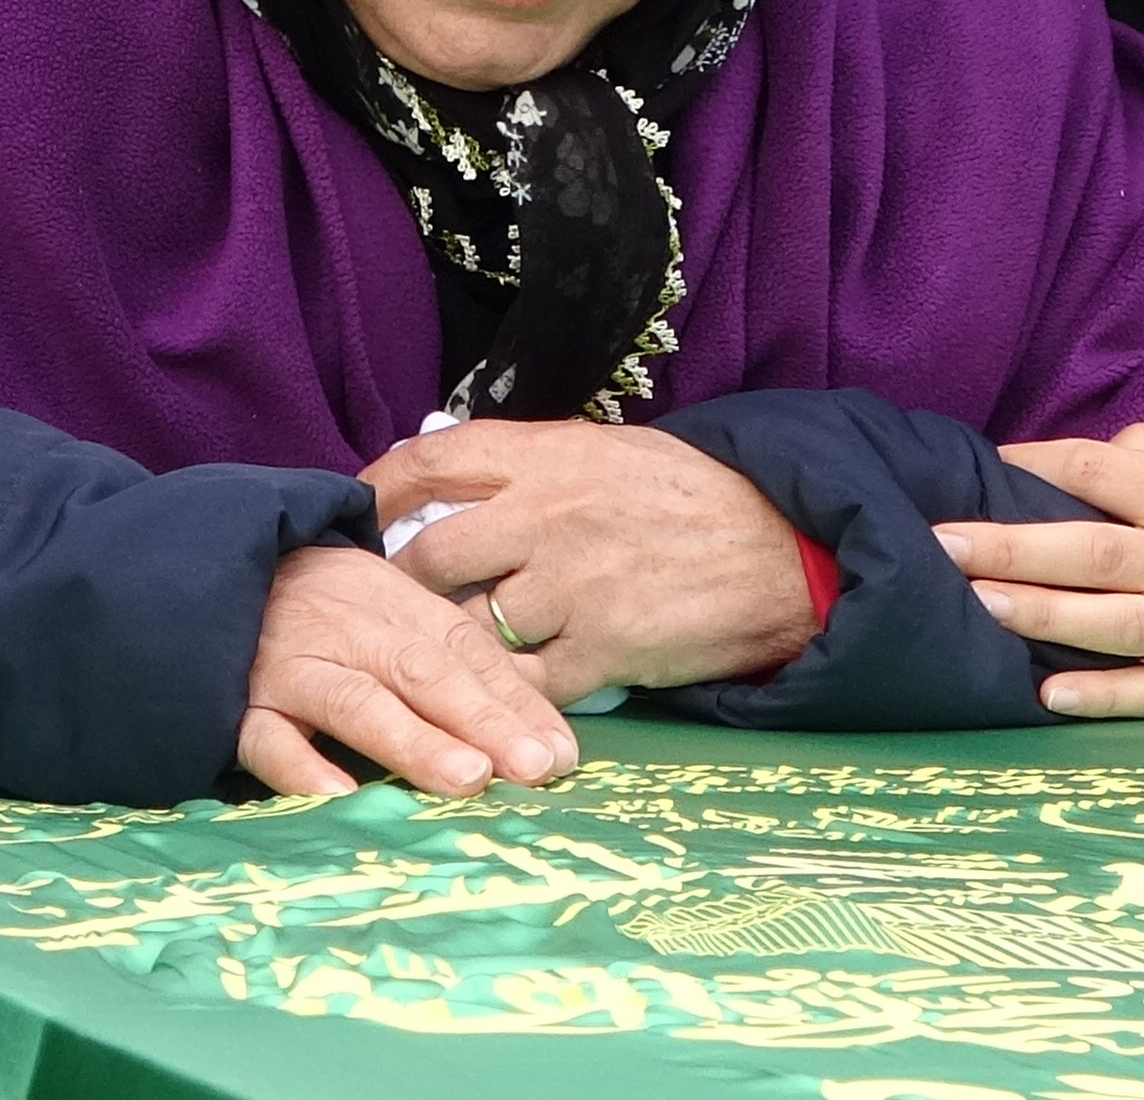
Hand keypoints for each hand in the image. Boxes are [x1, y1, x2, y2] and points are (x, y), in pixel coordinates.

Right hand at [237, 544, 576, 798]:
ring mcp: (292, 668)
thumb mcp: (393, 616)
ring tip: (466, 778)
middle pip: (422, 673)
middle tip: (532, 767)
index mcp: (396, 608)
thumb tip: (550, 744)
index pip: (466, 653)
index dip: (515, 702)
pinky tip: (338, 794)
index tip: (563, 754)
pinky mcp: (236, 704)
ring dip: (412, 740)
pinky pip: (267, 736)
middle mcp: (350, 633)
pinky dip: (300, 765)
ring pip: (356, 702)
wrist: (202, 572)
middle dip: (481, 720)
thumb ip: (464, 672)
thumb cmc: (318, 607)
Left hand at [365, 420, 812, 701]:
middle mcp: (547, 516)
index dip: (380, 488)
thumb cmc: (697, 498)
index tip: (359, 513)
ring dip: (459, 644)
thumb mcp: (612, 452)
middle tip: (404, 605)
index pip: (432, 460)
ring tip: (458, 655)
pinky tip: (510, 691)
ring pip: (468, 626)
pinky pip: (522, 679)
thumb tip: (457, 475)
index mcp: (549, 456)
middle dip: (408, 587)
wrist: (784, 552)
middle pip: (431, 557)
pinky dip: (507, 690)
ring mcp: (570, 587)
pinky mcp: (600, 650)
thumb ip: (535, 464)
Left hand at [936, 424, 1143, 717]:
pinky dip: (1107, 697)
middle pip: (1095, 551)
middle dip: (1013, 546)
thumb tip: (1093, 451)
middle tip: (941, 542)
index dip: (1039, 466)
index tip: (982, 470)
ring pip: (1119, 623)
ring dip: (1045, 615)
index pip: (1106, 472)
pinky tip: (1049, 695)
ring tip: (978, 604)